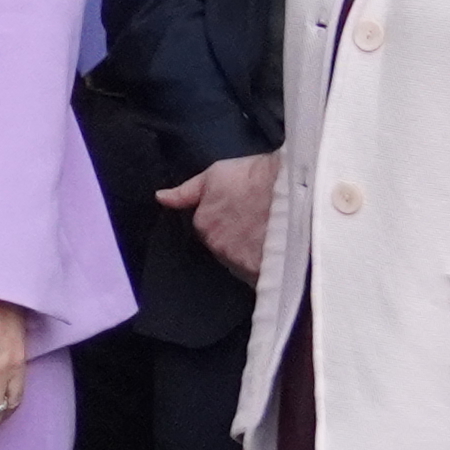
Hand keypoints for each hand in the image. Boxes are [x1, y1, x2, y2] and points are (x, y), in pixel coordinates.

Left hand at [161, 155, 279, 281]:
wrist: (289, 191)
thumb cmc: (253, 177)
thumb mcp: (215, 175)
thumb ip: (186, 192)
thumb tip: (160, 197)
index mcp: (204, 223)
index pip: (209, 229)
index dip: (227, 221)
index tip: (242, 213)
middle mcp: (216, 246)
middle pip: (224, 247)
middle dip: (238, 239)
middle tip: (259, 222)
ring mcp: (238, 261)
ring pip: (242, 261)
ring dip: (252, 253)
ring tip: (272, 235)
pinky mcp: (260, 272)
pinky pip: (260, 274)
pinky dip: (266, 266)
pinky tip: (279, 252)